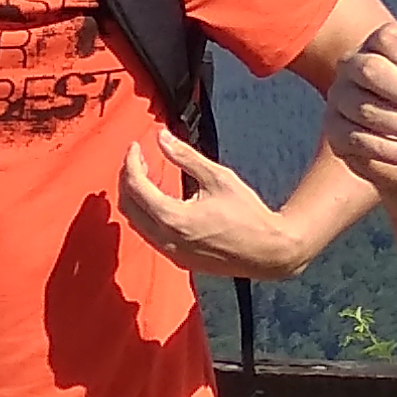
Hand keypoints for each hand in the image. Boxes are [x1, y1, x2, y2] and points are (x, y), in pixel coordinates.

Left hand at [117, 128, 310, 279]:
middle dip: (127, 179)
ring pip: (136, 224)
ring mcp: (171, 253)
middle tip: (137, 159)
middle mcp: (166, 240)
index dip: (131, 163)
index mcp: (174, 218)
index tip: (136, 146)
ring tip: (144, 175)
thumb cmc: (248, 213)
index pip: (136, 187)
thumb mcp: (218, 178)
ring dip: (134, 198)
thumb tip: (160, 136)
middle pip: (129, 206)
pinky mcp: (178, 260)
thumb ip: (185, 156)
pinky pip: (149, 235)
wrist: (268, 252)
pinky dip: (145, 215)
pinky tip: (157, 199)